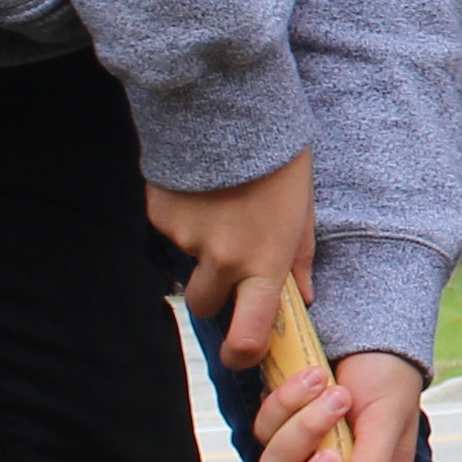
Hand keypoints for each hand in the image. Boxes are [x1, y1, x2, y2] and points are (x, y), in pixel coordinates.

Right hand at [147, 154, 315, 371]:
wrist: (229, 105)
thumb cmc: (277, 156)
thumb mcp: (302, 209)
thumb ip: (298, 258)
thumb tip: (303, 296)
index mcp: (264, 262)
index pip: (246, 337)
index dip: (242, 356)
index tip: (242, 351)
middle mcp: (222, 259)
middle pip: (204, 306)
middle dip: (214, 293)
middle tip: (229, 260)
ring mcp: (186, 238)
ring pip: (184, 263)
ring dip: (198, 247)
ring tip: (219, 205)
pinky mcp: (158, 215)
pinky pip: (167, 231)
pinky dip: (181, 217)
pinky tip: (200, 187)